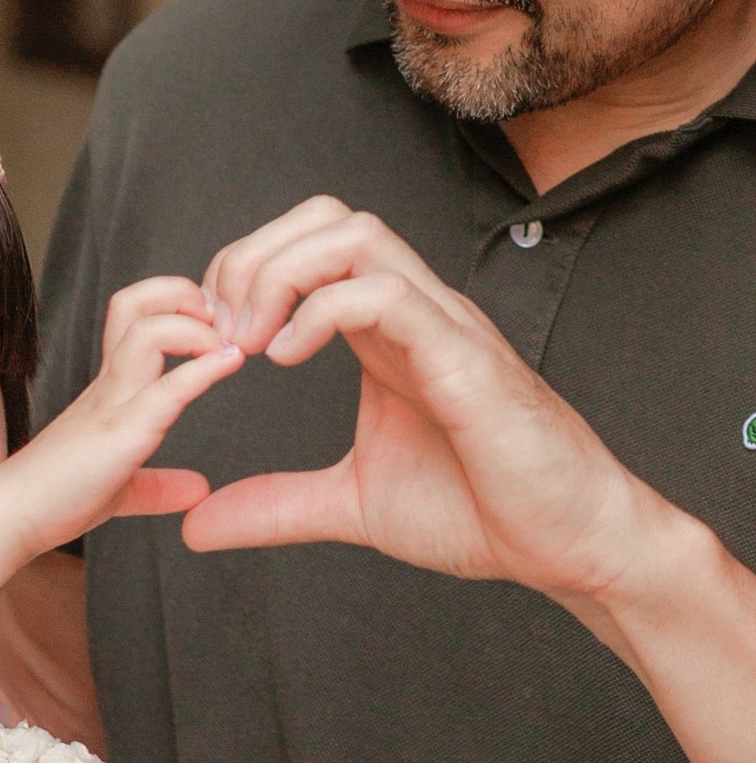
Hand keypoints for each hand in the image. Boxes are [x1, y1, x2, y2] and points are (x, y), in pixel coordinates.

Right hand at [0, 276, 243, 559]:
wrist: (11, 517)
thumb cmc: (55, 499)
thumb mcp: (120, 488)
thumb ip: (159, 485)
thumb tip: (198, 490)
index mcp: (108, 389)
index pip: (135, 318)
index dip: (176, 306)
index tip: (213, 327)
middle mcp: (109, 385)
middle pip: (135, 303)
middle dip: (182, 294)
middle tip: (218, 318)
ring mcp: (112, 404)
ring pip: (148, 330)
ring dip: (197, 327)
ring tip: (227, 345)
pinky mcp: (120, 433)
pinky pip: (166, 387)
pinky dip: (204, 369)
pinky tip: (230, 363)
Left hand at [183, 196, 668, 605]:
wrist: (566, 544)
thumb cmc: (481, 513)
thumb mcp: (351, 505)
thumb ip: (276, 506)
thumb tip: (197, 527)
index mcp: (384, 331)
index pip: (309, 246)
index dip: (243, 273)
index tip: (208, 338)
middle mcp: (413, 311)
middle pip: (324, 217)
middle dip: (251, 257)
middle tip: (217, 329)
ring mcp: (442, 325)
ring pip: (354, 234)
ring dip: (280, 273)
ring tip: (247, 340)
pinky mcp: (463, 358)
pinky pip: (386, 294)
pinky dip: (322, 311)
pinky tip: (286, 357)